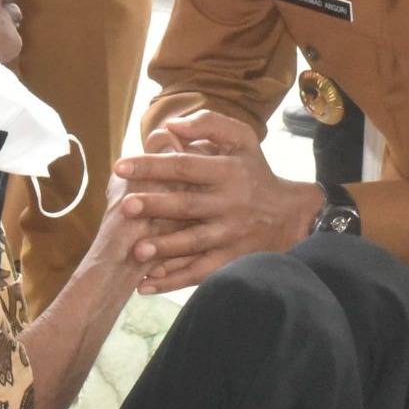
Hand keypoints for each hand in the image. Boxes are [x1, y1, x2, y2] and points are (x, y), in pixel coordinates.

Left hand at [112, 110, 323, 292]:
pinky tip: (145, 284)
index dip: (152, 165)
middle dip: (155, 206)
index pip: (185, 166)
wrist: (288, 215)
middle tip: (125, 206)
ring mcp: (231, 234)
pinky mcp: (230, 260)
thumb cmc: (254, 171)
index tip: (120, 166)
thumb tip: (169, 126)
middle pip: (187, 205)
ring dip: (164, 247)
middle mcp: (230, 203)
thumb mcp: (242, 139)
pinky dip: (172, 281)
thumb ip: (208, 125)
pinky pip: (199, 272)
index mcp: (228, 171)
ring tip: (136, 251)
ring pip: (193, 242)